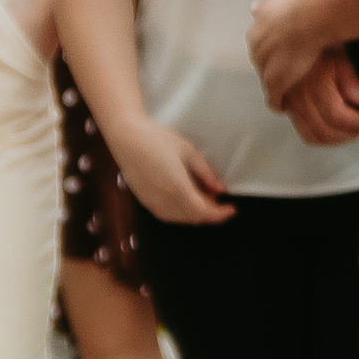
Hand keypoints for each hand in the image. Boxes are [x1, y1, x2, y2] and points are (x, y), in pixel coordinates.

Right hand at [109, 117, 234, 225]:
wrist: (127, 139)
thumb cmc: (157, 140)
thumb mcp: (189, 152)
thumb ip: (207, 173)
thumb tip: (220, 189)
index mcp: (178, 189)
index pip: (205, 213)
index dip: (221, 214)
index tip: (232, 209)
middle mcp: (165, 201)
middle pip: (194, 218)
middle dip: (210, 212)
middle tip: (216, 195)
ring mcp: (153, 204)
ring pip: (181, 219)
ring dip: (195, 212)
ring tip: (201, 193)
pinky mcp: (145, 202)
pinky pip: (169, 215)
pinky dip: (182, 212)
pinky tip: (184, 197)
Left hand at [247, 0, 328, 110]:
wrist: (310, 18)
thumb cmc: (301, 7)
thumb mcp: (276, 1)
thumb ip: (264, 8)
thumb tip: (253, 8)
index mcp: (256, 32)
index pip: (261, 47)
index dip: (274, 52)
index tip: (283, 55)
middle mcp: (256, 49)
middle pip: (263, 64)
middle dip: (274, 68)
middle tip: (289, 72)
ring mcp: (265, 68)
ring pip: (267, 81)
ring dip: (277, 86)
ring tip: (288, 91)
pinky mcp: (275, 83)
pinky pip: (273, 99)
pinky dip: (278, 103)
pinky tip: (285, 107)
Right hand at [284, 52, 358, 146]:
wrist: (296, 35)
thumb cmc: (321, 43)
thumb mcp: (341, 53)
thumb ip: (351, 76)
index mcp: (312, 82)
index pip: (335, 116)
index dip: (357, 121)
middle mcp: (297, 95)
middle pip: (323, 131)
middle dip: (348, 133)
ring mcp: (290, 102)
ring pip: (312, 136)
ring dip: (335, 139)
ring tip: (350, 129)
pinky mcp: (288, 106)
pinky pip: (304, 131)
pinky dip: (322, 136)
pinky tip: (335, 129)